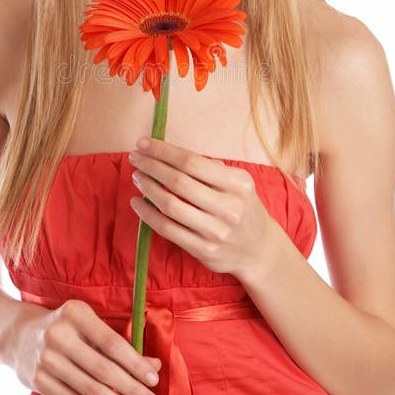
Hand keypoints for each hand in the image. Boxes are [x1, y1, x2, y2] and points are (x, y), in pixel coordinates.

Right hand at [3, 299, 161, 394]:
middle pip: (102, 369)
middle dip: (131, 389)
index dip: (134, 363)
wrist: (19, 336)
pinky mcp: (39, 382)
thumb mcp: (90, 326)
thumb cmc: (67, 329)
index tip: (154, 379)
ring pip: (90, 390)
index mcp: (75, 314)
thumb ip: (121, 345)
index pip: (111, 343)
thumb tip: (154, 366)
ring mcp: (46, 360)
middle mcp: (58, 336)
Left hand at [128, 138, 270, 278]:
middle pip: (178, 182)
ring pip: (170, 205)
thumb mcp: (237, 184)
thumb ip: (209, 169)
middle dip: (151, 166)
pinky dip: (147, 214)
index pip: (192, 162)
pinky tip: (137, 203)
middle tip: (135, 157)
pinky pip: (167, 229)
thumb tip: (167, 153)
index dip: (163, 151)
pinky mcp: (204, 250)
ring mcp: (216, 231)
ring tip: (137, 176)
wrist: (258, 250)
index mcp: (238, 184)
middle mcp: (229, 207)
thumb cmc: (241, 208)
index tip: (143, 143)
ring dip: (148, 188)